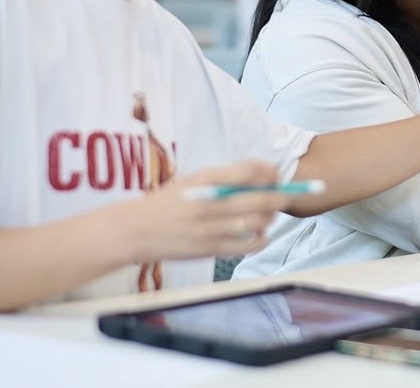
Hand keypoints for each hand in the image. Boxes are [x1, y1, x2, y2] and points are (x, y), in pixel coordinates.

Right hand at [121, 161, 290, 262]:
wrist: (136, 229)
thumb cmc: (169, 202)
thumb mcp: (194, 180)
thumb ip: (225, 178)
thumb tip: (262, 178)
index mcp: (206, 179)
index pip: (251, 171)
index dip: (271, 172)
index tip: (276, 175)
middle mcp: (211, 202)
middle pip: (262, 199)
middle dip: (280, 197)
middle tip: (283, 196)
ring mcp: (212, 228)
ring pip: (259, 222)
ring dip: (270, 218)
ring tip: (268, 215)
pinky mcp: (211, 249)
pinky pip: (248, 245)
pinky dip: (261, 239)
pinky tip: (258, 234)